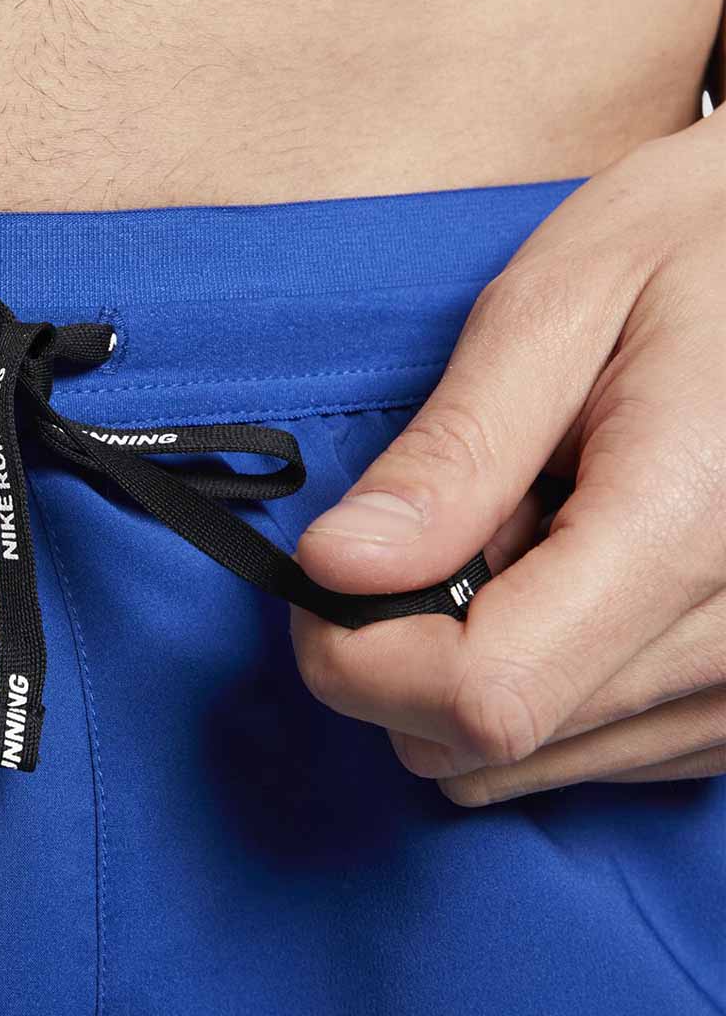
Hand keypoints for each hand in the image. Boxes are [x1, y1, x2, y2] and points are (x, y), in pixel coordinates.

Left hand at [290, 116, 725, 805]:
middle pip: (491, 742)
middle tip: (439, 529)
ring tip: (526, 534)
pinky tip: (571, 576)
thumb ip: (450, 457)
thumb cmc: (699, 253)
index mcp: (682, 530)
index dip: (364, 659)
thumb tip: (337, 570)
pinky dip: (533, 674)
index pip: (485, 694)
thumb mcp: (557, 313)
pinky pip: (578, 751)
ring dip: (473, 663)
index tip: (327, 584)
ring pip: (521, 763)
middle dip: (406, 654)